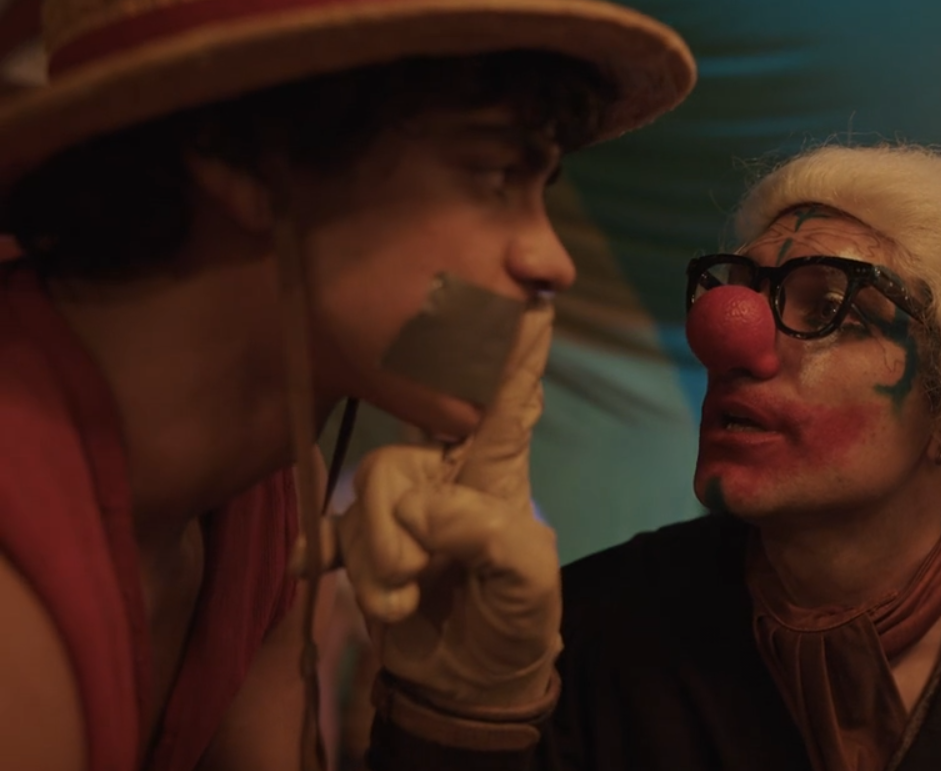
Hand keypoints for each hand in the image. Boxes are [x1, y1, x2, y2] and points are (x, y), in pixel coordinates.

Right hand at [298, 303, 560, 708]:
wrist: (467, 685)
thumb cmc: (513, 624)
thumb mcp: (527, 585)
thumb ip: (489, 537)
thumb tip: (424, 509)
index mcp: (495, 477)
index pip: (503, 406)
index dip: (514, 357)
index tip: (533, 303)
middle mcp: (444, 479)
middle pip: (393, 462)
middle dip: (397, 532)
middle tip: (423, 578)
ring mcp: (401, 511)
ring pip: (362, 502)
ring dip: (378, 566)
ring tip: (407, 600)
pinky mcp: (364, 544)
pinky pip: (332, 535)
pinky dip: (327, 560)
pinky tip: (311, 572)